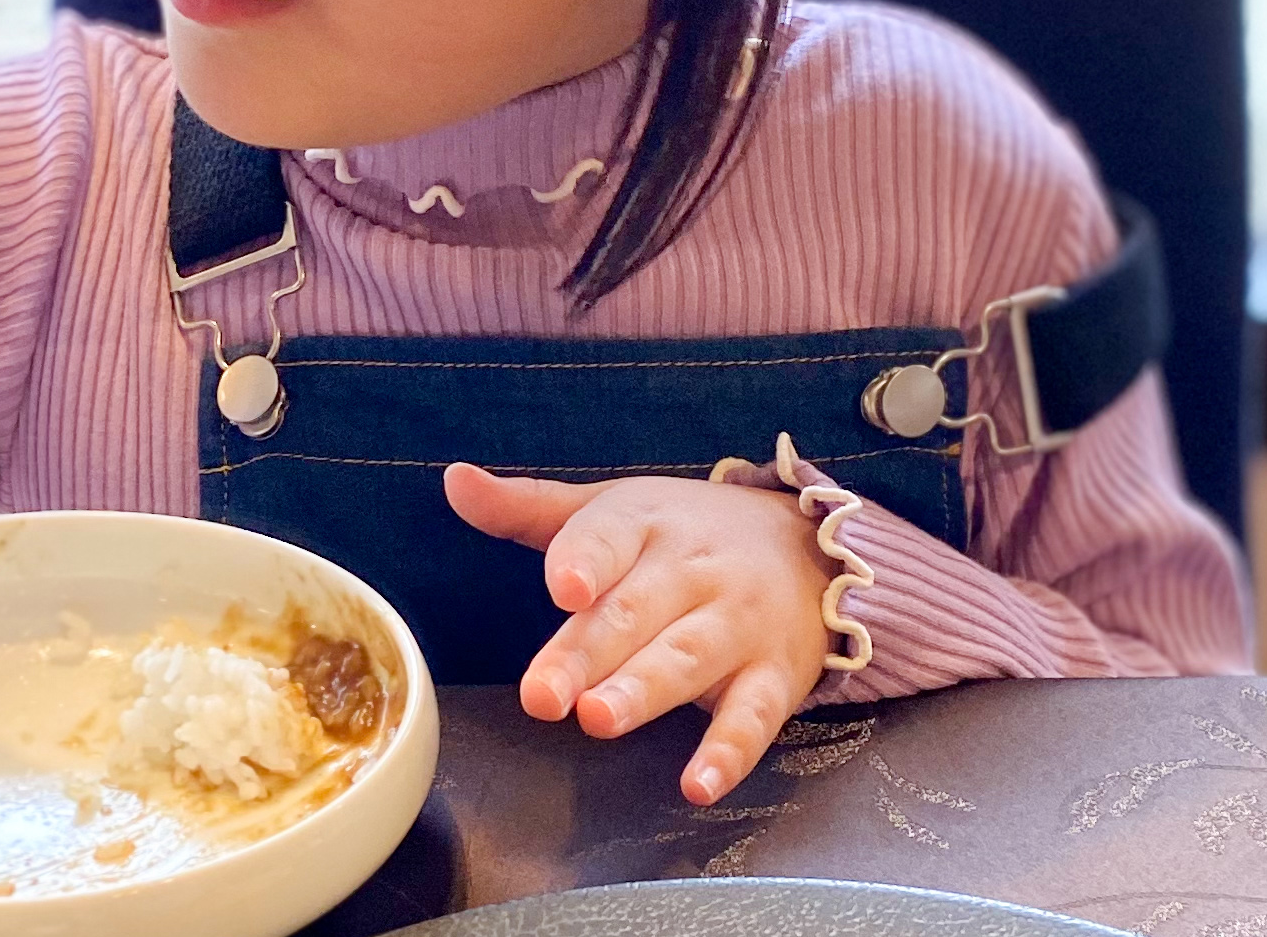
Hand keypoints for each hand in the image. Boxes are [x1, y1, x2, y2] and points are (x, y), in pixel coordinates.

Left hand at [444, 463, 834, 806]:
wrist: (813, 550)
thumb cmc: (688, 534)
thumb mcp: (613, 509)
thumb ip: (529, 507)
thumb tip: (454, 482)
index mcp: (645, 524)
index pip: (610, 536)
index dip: (586, 559)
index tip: (562, 587)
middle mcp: (693, 571)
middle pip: (635, 612)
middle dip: (586, 654)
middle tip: (541, 695)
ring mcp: (737, 624)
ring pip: (687, 658)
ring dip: (644, 691)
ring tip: (598, 719)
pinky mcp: (773, 677)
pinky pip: (753, 717)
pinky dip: (728, 753)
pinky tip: (696, 785)